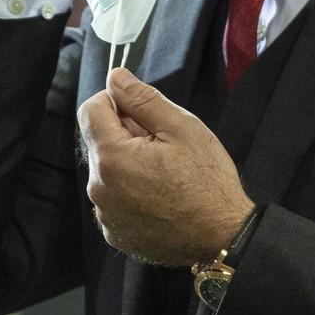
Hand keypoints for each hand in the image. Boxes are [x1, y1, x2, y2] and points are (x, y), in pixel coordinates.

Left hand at [78, 68, 255, 265]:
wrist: (224, 236)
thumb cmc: (208, 182)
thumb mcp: (181, 127)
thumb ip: (142, 98)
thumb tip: (116, 77)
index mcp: (111, 158)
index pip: (90, 111)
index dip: (114, 100)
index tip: (138, 108)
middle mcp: (99, 189)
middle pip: (100, 142)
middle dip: (125, 133)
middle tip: (163, 142)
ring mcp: (106, 215)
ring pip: (107, 171)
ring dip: (128, 163)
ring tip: (165, 171)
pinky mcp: (116, 233)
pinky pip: (115, 200)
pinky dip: (131, 191)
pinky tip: (161, 194)